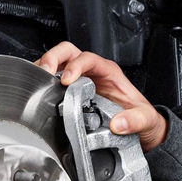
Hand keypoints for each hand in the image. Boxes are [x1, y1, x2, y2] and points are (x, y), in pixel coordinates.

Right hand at [35, 41, 168, 150]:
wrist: (140, 128)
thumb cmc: (141, 118)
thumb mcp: (146, 119)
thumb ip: (136, 120)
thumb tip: (119, 123)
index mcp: (109, 72)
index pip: (88, 58)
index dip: (75, 65)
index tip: (66, 80)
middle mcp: (93, 72)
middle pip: (68, 52)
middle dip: (53, 58)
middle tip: (45, 74)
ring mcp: (80, 80)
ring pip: (57, 63)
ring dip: (44, 68)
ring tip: (36, 82)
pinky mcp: (71, 92)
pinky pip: (53, 80)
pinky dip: (42, 82)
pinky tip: (37, 91)